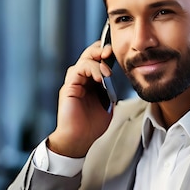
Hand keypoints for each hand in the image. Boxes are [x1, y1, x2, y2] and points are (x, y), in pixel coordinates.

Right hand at [47, 40, 115, 157]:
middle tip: (110, 52)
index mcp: (89, 82)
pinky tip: (101, 78)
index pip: (96, 60)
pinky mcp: (69, 87)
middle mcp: (80, 79)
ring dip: (98, 63)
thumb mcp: (108, 105)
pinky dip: (91, 70)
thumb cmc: (92, 125)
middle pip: (88, 55)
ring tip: (108, 73)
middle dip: (100, 50)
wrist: (80, 139)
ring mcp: (73, 82)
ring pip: (84, 60)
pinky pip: (79, 70)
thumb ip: (111, 92)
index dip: (105, 55)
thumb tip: (120, 82)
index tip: (116, 55)